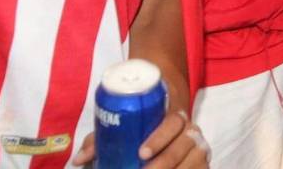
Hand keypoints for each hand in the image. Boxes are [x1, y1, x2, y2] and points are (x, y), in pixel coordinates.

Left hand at [72, 111, 208, 167]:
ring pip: (193, 162)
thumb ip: (102, 141)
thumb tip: (79, 158)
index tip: (140, 153)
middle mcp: (192, 132)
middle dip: (164, 163)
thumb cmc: (145, 128)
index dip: (159, 139)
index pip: (172, 124)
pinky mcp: (203, 165)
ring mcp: (200, 150)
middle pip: (183, 146)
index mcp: (175, 118)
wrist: (172, 127)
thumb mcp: (125, 129)